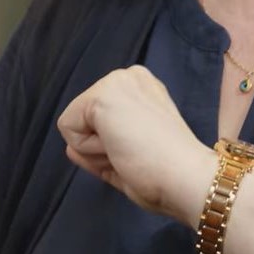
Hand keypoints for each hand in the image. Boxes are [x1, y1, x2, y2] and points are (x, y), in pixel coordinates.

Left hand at [57, 66, 214, 220]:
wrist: (185, 176)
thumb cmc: (168, 173)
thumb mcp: (132, 152)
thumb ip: (102, 146)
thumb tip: (69, 149)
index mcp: (141, 88)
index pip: (100, 119)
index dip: (112, 146)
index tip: (141, 151)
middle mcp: (128, 77)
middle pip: (84, 120)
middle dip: (102, 147)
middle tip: (136, 154)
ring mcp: (114, 82)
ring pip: (75, 127)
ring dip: (96, 152)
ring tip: (130, 153)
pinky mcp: (100, 96)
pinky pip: (68, 132)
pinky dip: (89, 151)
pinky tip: (120, 149)